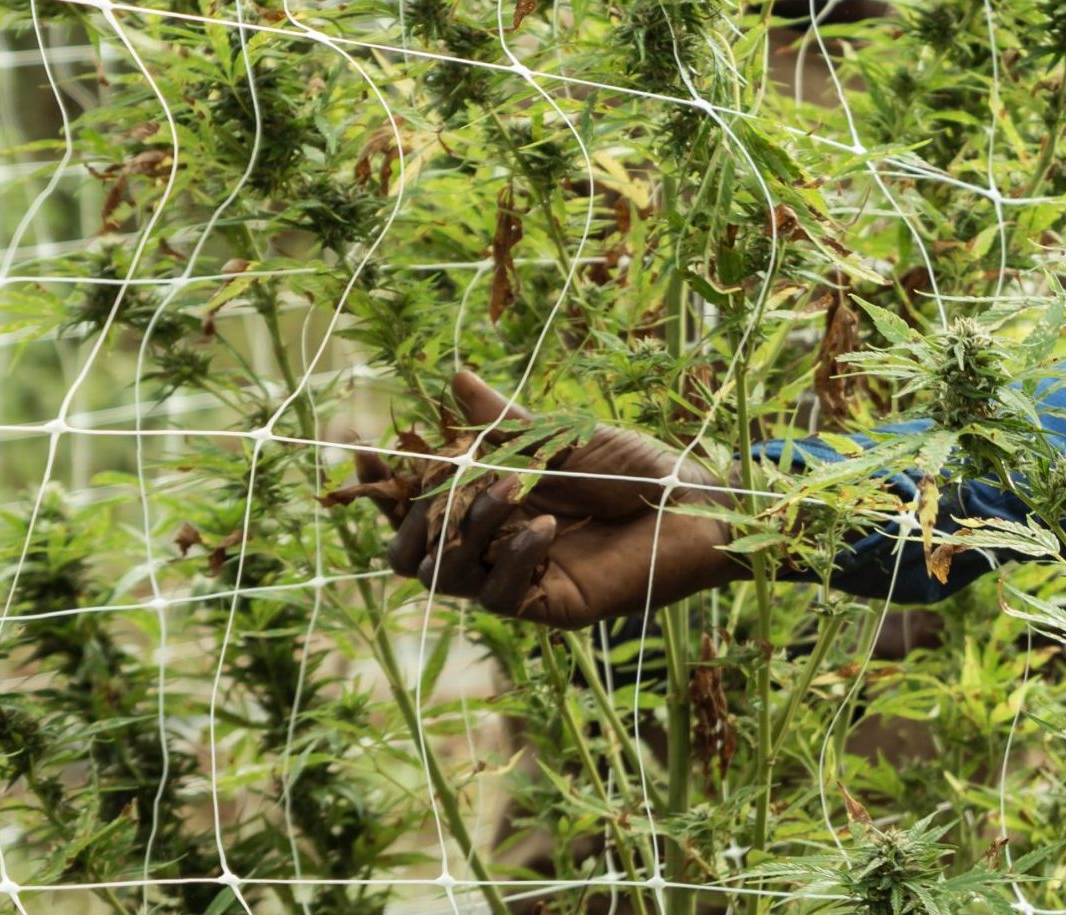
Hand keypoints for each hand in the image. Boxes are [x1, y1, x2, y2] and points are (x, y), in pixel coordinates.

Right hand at [352, 372, 742, 628]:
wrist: (705, 506)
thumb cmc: (643, 471)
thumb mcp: (563, 437)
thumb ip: (503, 423)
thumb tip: (454, 378)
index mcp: (495, 506)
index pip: (417, 507)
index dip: (382, 486)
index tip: (360, 452)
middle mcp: (499, 549)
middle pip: (412, 556)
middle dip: (412, 516)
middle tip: (442, 478)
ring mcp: (523, 583)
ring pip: (448, 577)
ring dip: (470, 526)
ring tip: (512, 489)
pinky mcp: (554, 609)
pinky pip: (501, 597)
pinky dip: (513, 558)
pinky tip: (544, 527)